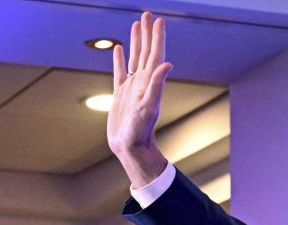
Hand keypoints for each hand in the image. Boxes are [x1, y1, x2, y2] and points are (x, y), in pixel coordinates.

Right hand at [107, 11, 172, 187]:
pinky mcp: (121, 94)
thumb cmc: (140, 132)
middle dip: (147, 33)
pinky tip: (120, 49)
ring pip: (135, 58)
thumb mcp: (148, 107)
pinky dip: (120, 59)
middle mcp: (143, 82)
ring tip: (136, 24)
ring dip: (137, 41)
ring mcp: (132, 87)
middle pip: (146, 51)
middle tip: (147, 14)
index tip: (158, 20)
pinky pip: (121, 72)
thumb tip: (167, 64)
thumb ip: (157, 85)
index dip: (157, 37)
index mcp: (150, 82)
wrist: (130, 147)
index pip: (155, 54)